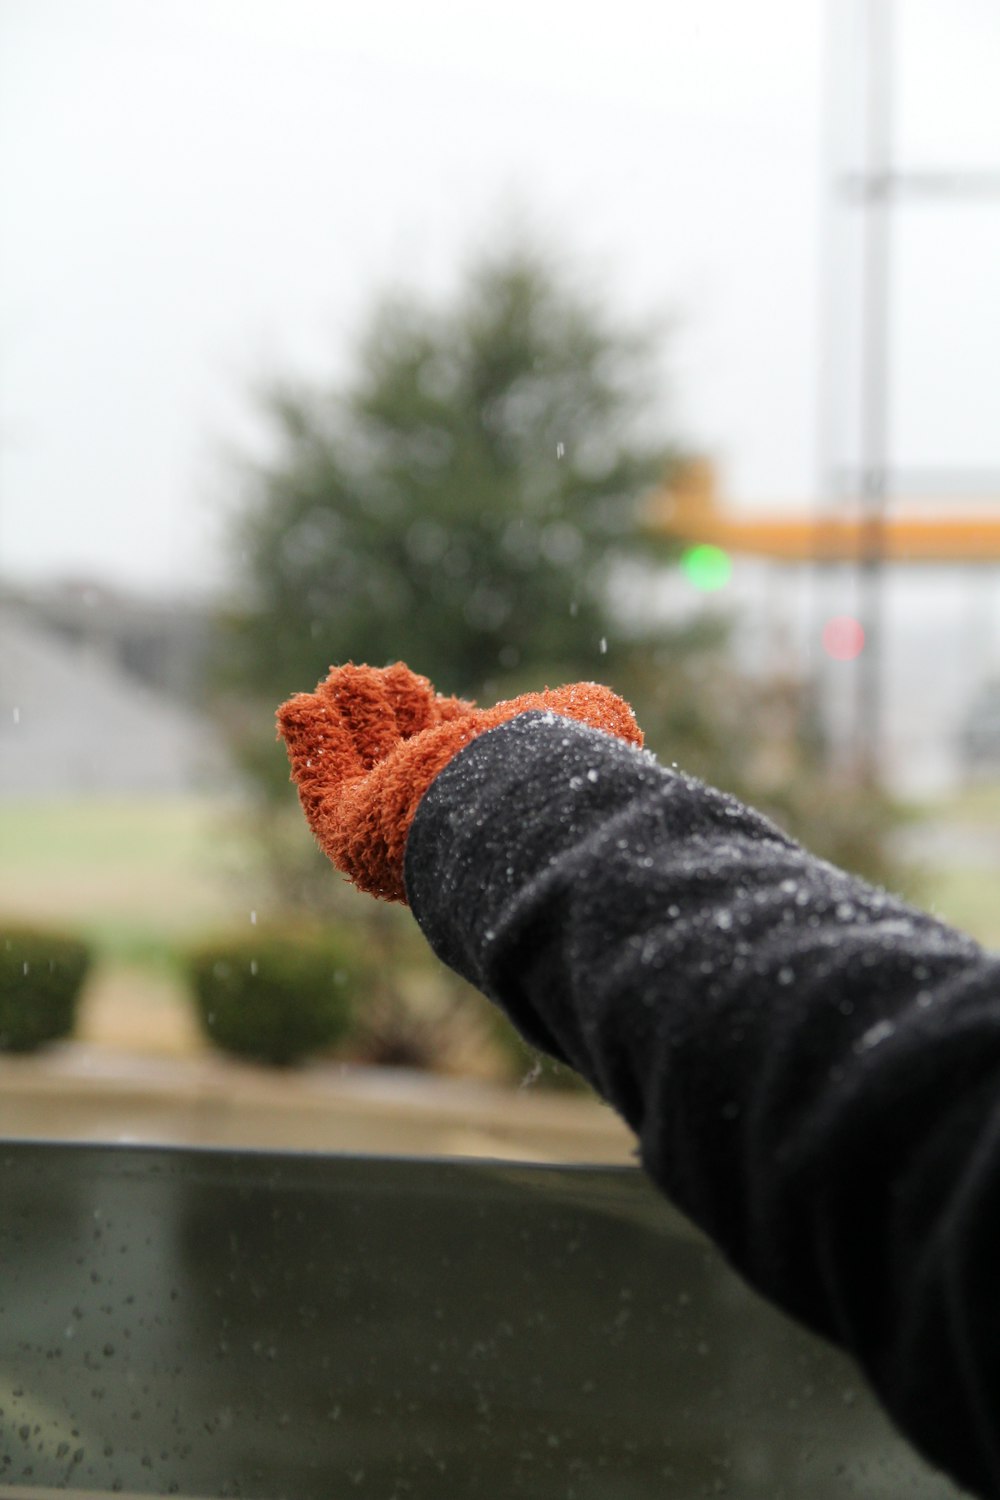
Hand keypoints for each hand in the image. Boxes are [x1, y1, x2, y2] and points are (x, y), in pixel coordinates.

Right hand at [277, 662, 642, 901]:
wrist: (519, 810)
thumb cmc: (561, 771)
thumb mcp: (590, 723)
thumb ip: (586, 711)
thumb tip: (592, 710)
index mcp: (493, 794)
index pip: (455, 752)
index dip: (447, 720)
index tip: (451, 707)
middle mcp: (440, 812)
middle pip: (400, 751)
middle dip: (397, 709)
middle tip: (406, 687)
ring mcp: (392, 821)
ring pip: (358, 757)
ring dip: (354, 712)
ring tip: (353, 683)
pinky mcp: (349, 829)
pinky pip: (318, 778)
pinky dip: (309, 738)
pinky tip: (303, 707)